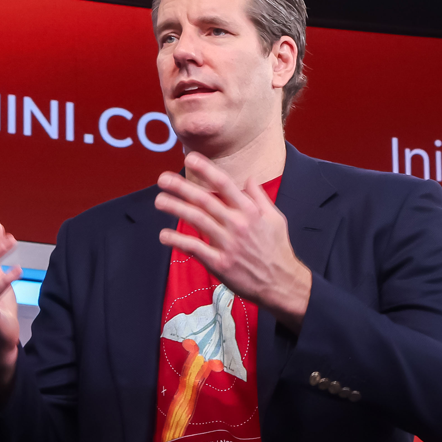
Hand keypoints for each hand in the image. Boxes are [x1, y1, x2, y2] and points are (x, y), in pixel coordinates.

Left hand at [154, 153, 312, 332]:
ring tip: (159, 200)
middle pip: (205, 200)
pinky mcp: (220, 263)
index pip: (224, 184)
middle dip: (181, 187)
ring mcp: (227, 244)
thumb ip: (259, 198)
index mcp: (251, 211)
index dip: (206, 169)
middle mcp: (238, 224)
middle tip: (162, 179)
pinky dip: (177, 241)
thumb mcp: (276, 219)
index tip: (189, 158)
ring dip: (175, 208)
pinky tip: (164, 235)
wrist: (281, 283)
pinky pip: (194, 248)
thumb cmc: (278, 249)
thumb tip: (248, 179)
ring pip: (196, 220)